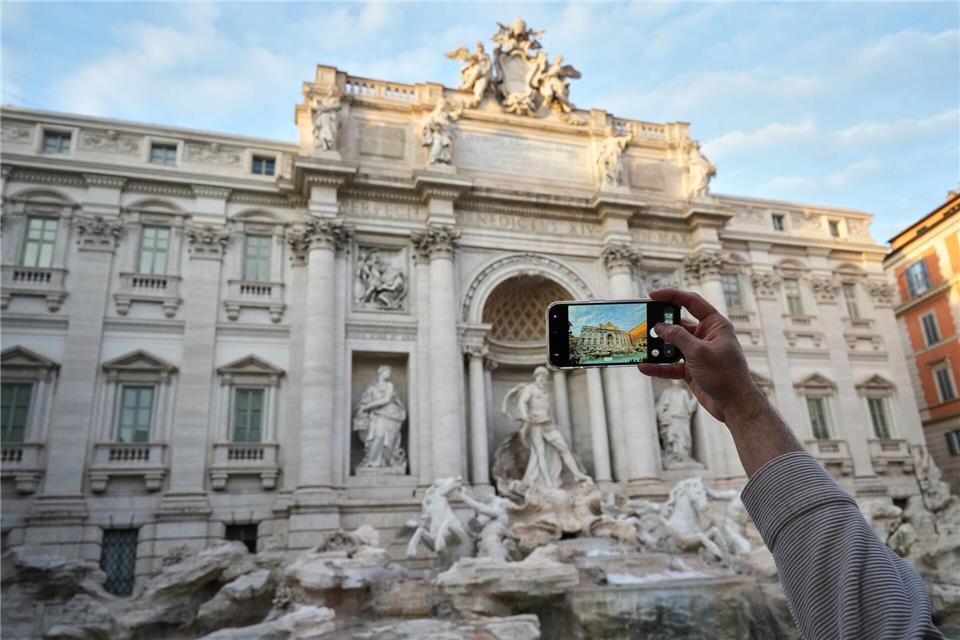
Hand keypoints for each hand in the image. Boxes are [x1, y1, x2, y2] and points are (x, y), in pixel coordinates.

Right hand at [637, 288, 764, 424]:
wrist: (734, 405)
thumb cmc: (725, 374)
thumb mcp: (699, 351)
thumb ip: (677, 337)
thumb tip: (659, 327)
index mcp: (715, 325)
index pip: (692, 302)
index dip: (672, 295)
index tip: (652, 295)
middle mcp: (706, 336)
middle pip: (678, 324)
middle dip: (660, 324)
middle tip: (643, 322)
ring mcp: (697, 353)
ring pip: (672, 345)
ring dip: (657, 347)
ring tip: (641, 347)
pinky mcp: (691, 369)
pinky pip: (671, 364)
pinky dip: (658, 366)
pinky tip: (644, 367)